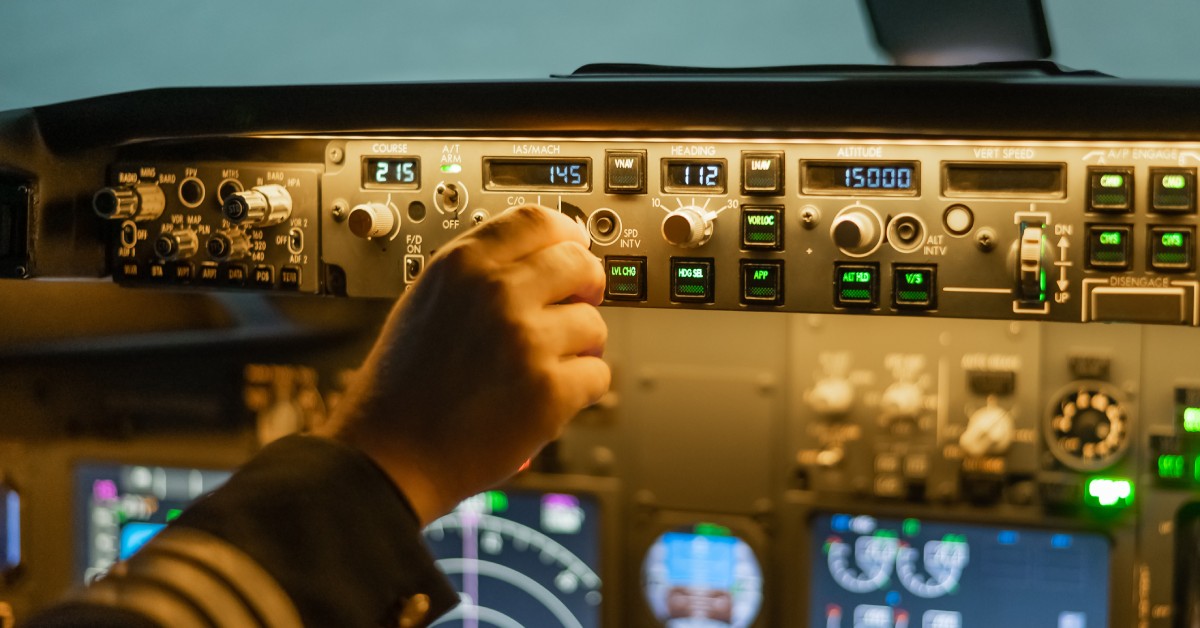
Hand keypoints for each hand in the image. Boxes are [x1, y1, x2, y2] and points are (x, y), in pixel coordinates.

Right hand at [318, 205, 609, 523]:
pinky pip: (598, 374)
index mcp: (463, 263)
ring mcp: (526, 340)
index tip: (576, 247)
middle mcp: (497, 292)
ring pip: (594, 324)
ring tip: (539, 368)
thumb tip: (541, 253)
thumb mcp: (428, 299)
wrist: (388, 455)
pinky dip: (578, 391)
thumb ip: (480, 271)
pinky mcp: (550, 390)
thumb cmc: (404, 385)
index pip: (540, 221)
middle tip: (575, 307)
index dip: (568, 234)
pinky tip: (542, 399)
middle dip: (586, 287)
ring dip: (579, 347)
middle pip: (580, 263)